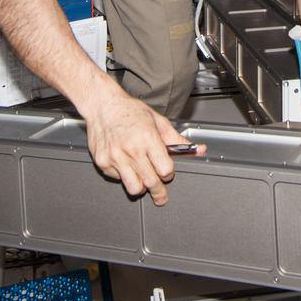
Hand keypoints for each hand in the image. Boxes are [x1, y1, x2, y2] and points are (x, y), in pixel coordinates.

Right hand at [85, 93, 205, 205]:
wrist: (103, 105)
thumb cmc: (130, 111)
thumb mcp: (158, 121)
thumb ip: (177, 139)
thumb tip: (198, 149)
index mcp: (148, 138)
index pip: (165, 169)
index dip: (169, 174)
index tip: (167, 172)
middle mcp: (131, 149)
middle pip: (151, 182)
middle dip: (159, 191)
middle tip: (161, 195)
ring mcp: (115, 157)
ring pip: (134, 188)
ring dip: (141, 187)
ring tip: (143, 181)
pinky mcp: (103, 163)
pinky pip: (118, 180)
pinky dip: (124, 176)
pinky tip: (126, 164)